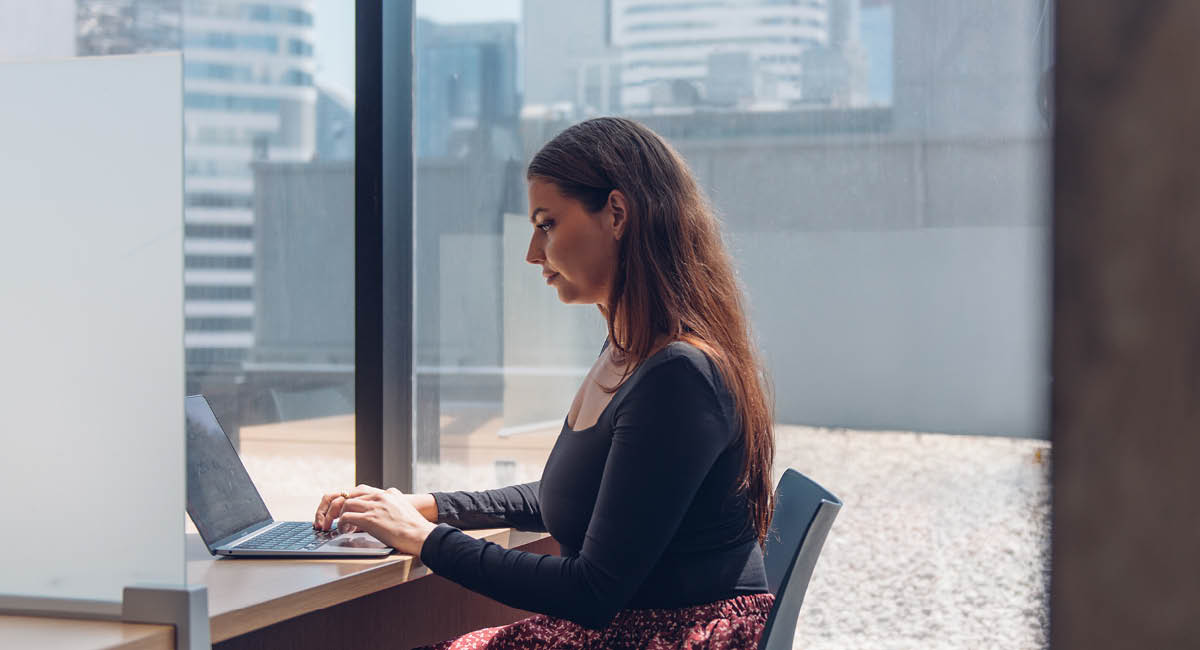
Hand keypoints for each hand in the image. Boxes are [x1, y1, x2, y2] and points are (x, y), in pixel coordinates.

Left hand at [314, 484, 436, 555]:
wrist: (421, 535)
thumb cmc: (415, 528)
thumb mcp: (404, 509)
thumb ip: (393, 504)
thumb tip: (385, 507)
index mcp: (388, 493)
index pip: (363, 492)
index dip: (353, 502)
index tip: (349, 510)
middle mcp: (380, 496)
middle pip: (351, 495)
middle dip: (341, 506)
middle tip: (338, 517)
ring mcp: (375, 506)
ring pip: (346, 504)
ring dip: (339, 516)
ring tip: (340, 526)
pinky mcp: (370, 518)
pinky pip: (347, 517)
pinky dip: (342, 524)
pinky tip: (344, 531)